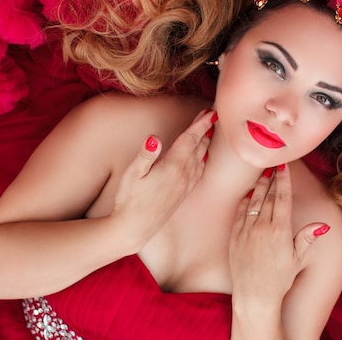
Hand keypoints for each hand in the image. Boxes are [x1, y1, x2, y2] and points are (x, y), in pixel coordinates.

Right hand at [110, 108, 216, 251]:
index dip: (200, 124)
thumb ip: (145, 155)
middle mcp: (183, 175)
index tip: (211, 112)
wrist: (135, 228)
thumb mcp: (132, 175)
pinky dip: (203, 159)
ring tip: (208, 130)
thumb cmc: (129, 200)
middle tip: (212, 114)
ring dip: (205, 143)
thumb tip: (154, 138)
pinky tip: (202, 157)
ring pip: (200, 158)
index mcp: (173, 166)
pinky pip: (198, 171)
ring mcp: (185, 185)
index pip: (190, 139)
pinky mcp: (183, 193)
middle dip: (205, 129)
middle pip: (198, 146)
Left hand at [228, 164, 329, 305]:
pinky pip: (241, 212)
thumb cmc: (279, 279)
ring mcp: (246, 230)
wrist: (254, 295)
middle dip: (272, 179)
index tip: (284, 166)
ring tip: (263, 175)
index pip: (282, 198)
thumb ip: (307, 238)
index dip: (283, 180)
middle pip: (269, 196)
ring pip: (254, 201)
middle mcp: (262, 227)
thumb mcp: (297, 259)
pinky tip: (250, 195)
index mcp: (280, 230)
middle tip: (274, 164)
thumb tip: (323, 225)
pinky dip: (246, 201)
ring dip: (259, 186)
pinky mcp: (235, 236)